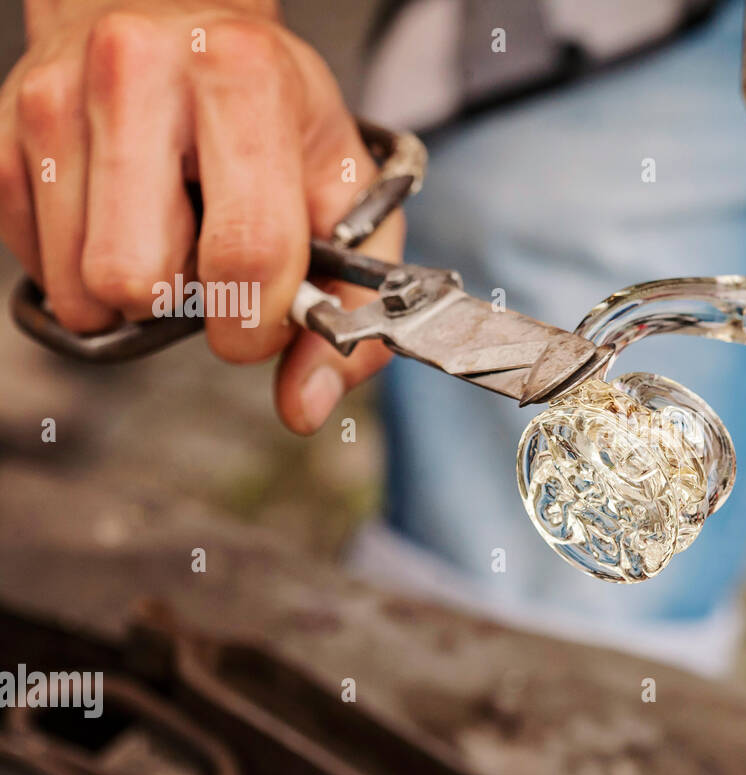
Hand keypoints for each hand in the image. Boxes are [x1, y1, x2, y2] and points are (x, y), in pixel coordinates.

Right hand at [1, 0, 402, 432]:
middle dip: (183, 309)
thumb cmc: (267, 105)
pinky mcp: (2, 137)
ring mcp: (51, 100)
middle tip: (209, 275)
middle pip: (137, 279)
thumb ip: (350, 302)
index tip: (263, 320)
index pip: (246, 252)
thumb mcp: (342, 188)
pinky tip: (121, 220)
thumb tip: (306, 403)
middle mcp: (135, 74)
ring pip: (78, 287)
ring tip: (167, 237)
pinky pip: (37, 267)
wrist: (173, 12)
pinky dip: (85, 271)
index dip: (259, 323)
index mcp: (241, 78)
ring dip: (134, 295)